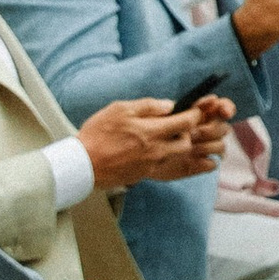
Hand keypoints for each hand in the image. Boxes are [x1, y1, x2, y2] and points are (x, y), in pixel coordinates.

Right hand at [76, 95, 232, 189]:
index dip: (195, 115)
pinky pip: (163, 164)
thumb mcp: (120, 110)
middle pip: (187, 143)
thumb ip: (147, 106)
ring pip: (176, 155)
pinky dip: (163, 156)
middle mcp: (155, 150)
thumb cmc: (97, 135)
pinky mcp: (144, 174)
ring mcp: (150, 164)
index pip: (186, 123)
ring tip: (163, 136)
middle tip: (178, 125)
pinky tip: (150, 148)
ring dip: (176, 145)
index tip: (195, 110)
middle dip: (188, 133)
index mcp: (151, 132)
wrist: (83, 165)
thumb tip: (169, 105)